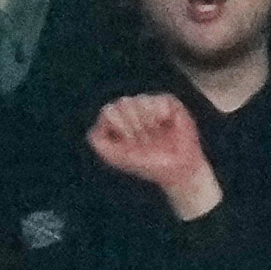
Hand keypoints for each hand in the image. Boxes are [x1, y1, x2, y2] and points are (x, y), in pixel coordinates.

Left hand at [86, 89, 214, 215]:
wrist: (177, 169)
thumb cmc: (148, 164)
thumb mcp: (117, 158)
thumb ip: (99, 144)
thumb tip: (93, 130)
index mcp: (118, 121)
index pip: (109, 111)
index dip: (119, 126)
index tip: (130, 143)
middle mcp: (133, 110)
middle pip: (123, 103)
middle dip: (133, 126)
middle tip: (145, 142)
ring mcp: (150, 104)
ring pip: (140, 100)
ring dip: (147, 122)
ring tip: (155, 135)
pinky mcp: (168, 102)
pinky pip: (158, 100)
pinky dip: (160, 115)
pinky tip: (166, 125)